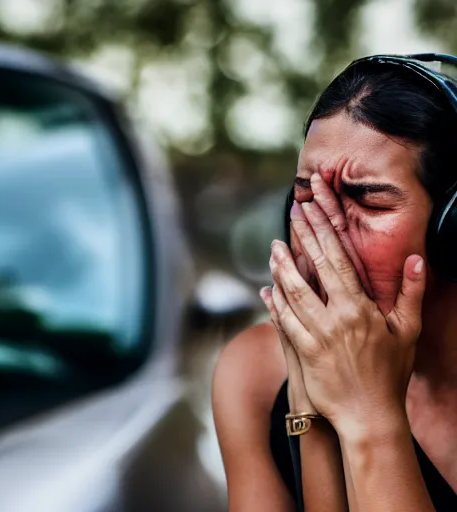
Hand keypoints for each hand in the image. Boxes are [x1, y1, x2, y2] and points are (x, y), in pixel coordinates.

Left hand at [270, 173, 425, 436]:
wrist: (370, 415)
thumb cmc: (390, 373)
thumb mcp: (407, 331)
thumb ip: (411, 293)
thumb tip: (416, 259)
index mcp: (361, 307)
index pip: (338, 261)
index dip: (323, 234)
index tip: (312, 214)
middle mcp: (337, 316)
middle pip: (314, 270)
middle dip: (301, 240)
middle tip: (292, 217)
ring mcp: (318, 334)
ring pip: (294, 293)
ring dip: (282, 269)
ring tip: (273, 250)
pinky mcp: (304, 352)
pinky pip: (285, 321)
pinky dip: (274, 304)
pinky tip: (266, 291)